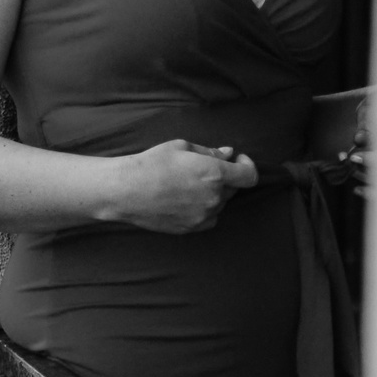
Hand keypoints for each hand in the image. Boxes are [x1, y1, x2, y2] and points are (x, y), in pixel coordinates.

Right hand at [110, 139, 257, 233]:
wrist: (127, 190)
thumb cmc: (152, 163)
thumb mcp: (182, 148)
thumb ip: (210, 152)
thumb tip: (228, 154)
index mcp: (214, 174)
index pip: (249, 176)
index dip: (248, 166)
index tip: (238, 161)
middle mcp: (213, 198)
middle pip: (233, 189)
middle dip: (225, 178)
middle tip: (203, 169)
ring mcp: (203, 216)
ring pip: (219, 204)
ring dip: (213, 193)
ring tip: (187, 184)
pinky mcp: (192, 228)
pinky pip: (208, 218)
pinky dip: (204, 209)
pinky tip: (185, 199)